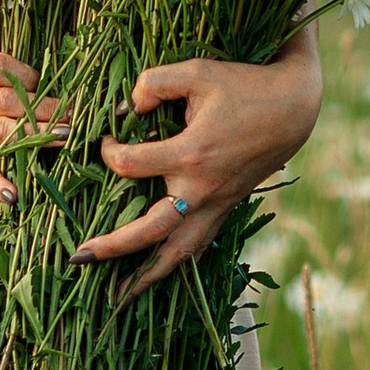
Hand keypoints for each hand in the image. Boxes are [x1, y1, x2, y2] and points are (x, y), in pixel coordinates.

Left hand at [73, 27, 324, 290]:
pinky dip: (175, 264)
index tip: (105, 140)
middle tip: (77, 257)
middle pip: (149, 230)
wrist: (292, 109)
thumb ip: (153, 83)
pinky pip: (197, 246)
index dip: (108, 153)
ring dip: (145, 275)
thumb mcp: (197, 71)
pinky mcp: (226, 209)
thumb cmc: (243, 86)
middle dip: (112, 247)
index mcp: (191, 154)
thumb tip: (125, 108)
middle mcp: (202, 189)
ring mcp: (216, 204)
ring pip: (177, 252)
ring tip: (117, 297)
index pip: (130, 165)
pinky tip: (156, 276)